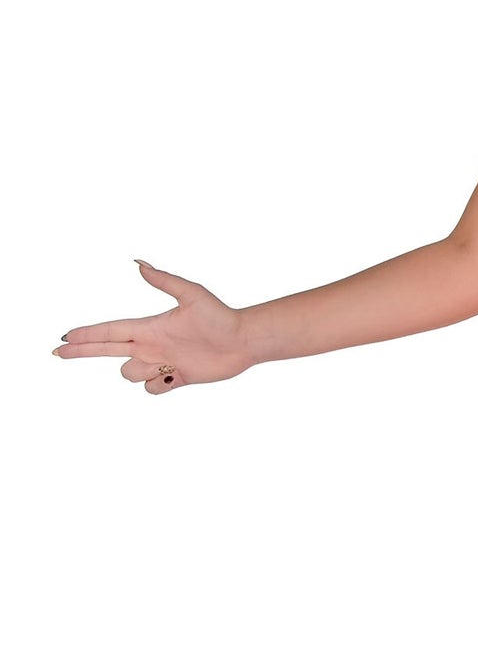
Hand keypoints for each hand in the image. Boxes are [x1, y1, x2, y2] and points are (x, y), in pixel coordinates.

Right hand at [51, 259, 254, 393]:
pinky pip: (152, 389)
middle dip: (82, 351)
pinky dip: (158, 386)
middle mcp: (151, 345)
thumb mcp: (191, 294)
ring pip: (130, 373)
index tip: (65, 336)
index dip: (87, 335)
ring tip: (168, 362)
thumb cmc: (220, 316)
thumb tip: (139, 263)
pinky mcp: (176, 378)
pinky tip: (175, 376)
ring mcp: (162, 362)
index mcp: (149, 327)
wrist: (244, 340)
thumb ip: (164, 280)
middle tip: (58, 352)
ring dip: (141, 370)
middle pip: (107, 350)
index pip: (109, 331)